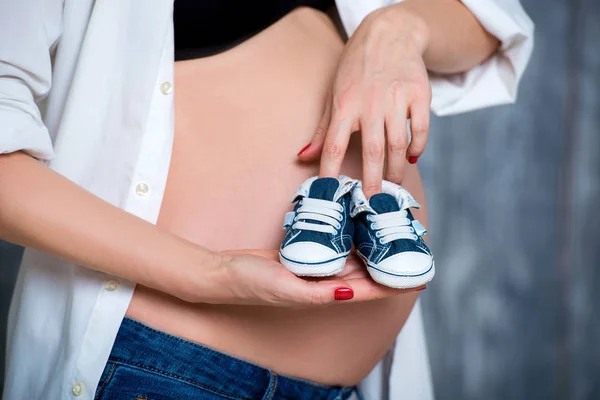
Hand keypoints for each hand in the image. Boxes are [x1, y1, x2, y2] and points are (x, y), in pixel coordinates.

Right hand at [182, 249, 422, 306]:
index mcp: (321, 296)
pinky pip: (331, 249)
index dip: (391, 286)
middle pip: (363, 276)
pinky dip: (347, 241)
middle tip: (410, 251)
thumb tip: (349, 293)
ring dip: (370, 253)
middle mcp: (321, 285)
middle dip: (386, 266)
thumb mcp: (285, 288)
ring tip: (391, 239)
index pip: (366, 292)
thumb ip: (317, 292)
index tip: (416, 279)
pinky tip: (356, 230)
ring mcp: (312, 270)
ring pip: (349, 262)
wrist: (224, 272)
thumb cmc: (251, 283)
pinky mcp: (303, 257)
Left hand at [298, 5, 431, 197]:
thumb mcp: (334, 94)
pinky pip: (419, 129)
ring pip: (398, 144)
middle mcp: (370, 103)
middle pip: (372, 151)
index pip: (334, 145)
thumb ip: (323, 130)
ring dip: (396, 170)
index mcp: (344, 105)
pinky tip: (411, 157)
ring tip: (392, 186)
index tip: (330, 194)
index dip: (330, 172)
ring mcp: (396, 98)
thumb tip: (302, 157)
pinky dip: (417, 147)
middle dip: (372, 181)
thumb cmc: (356, 69)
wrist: (390, 33)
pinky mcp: (419, 93)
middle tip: (372, 204)